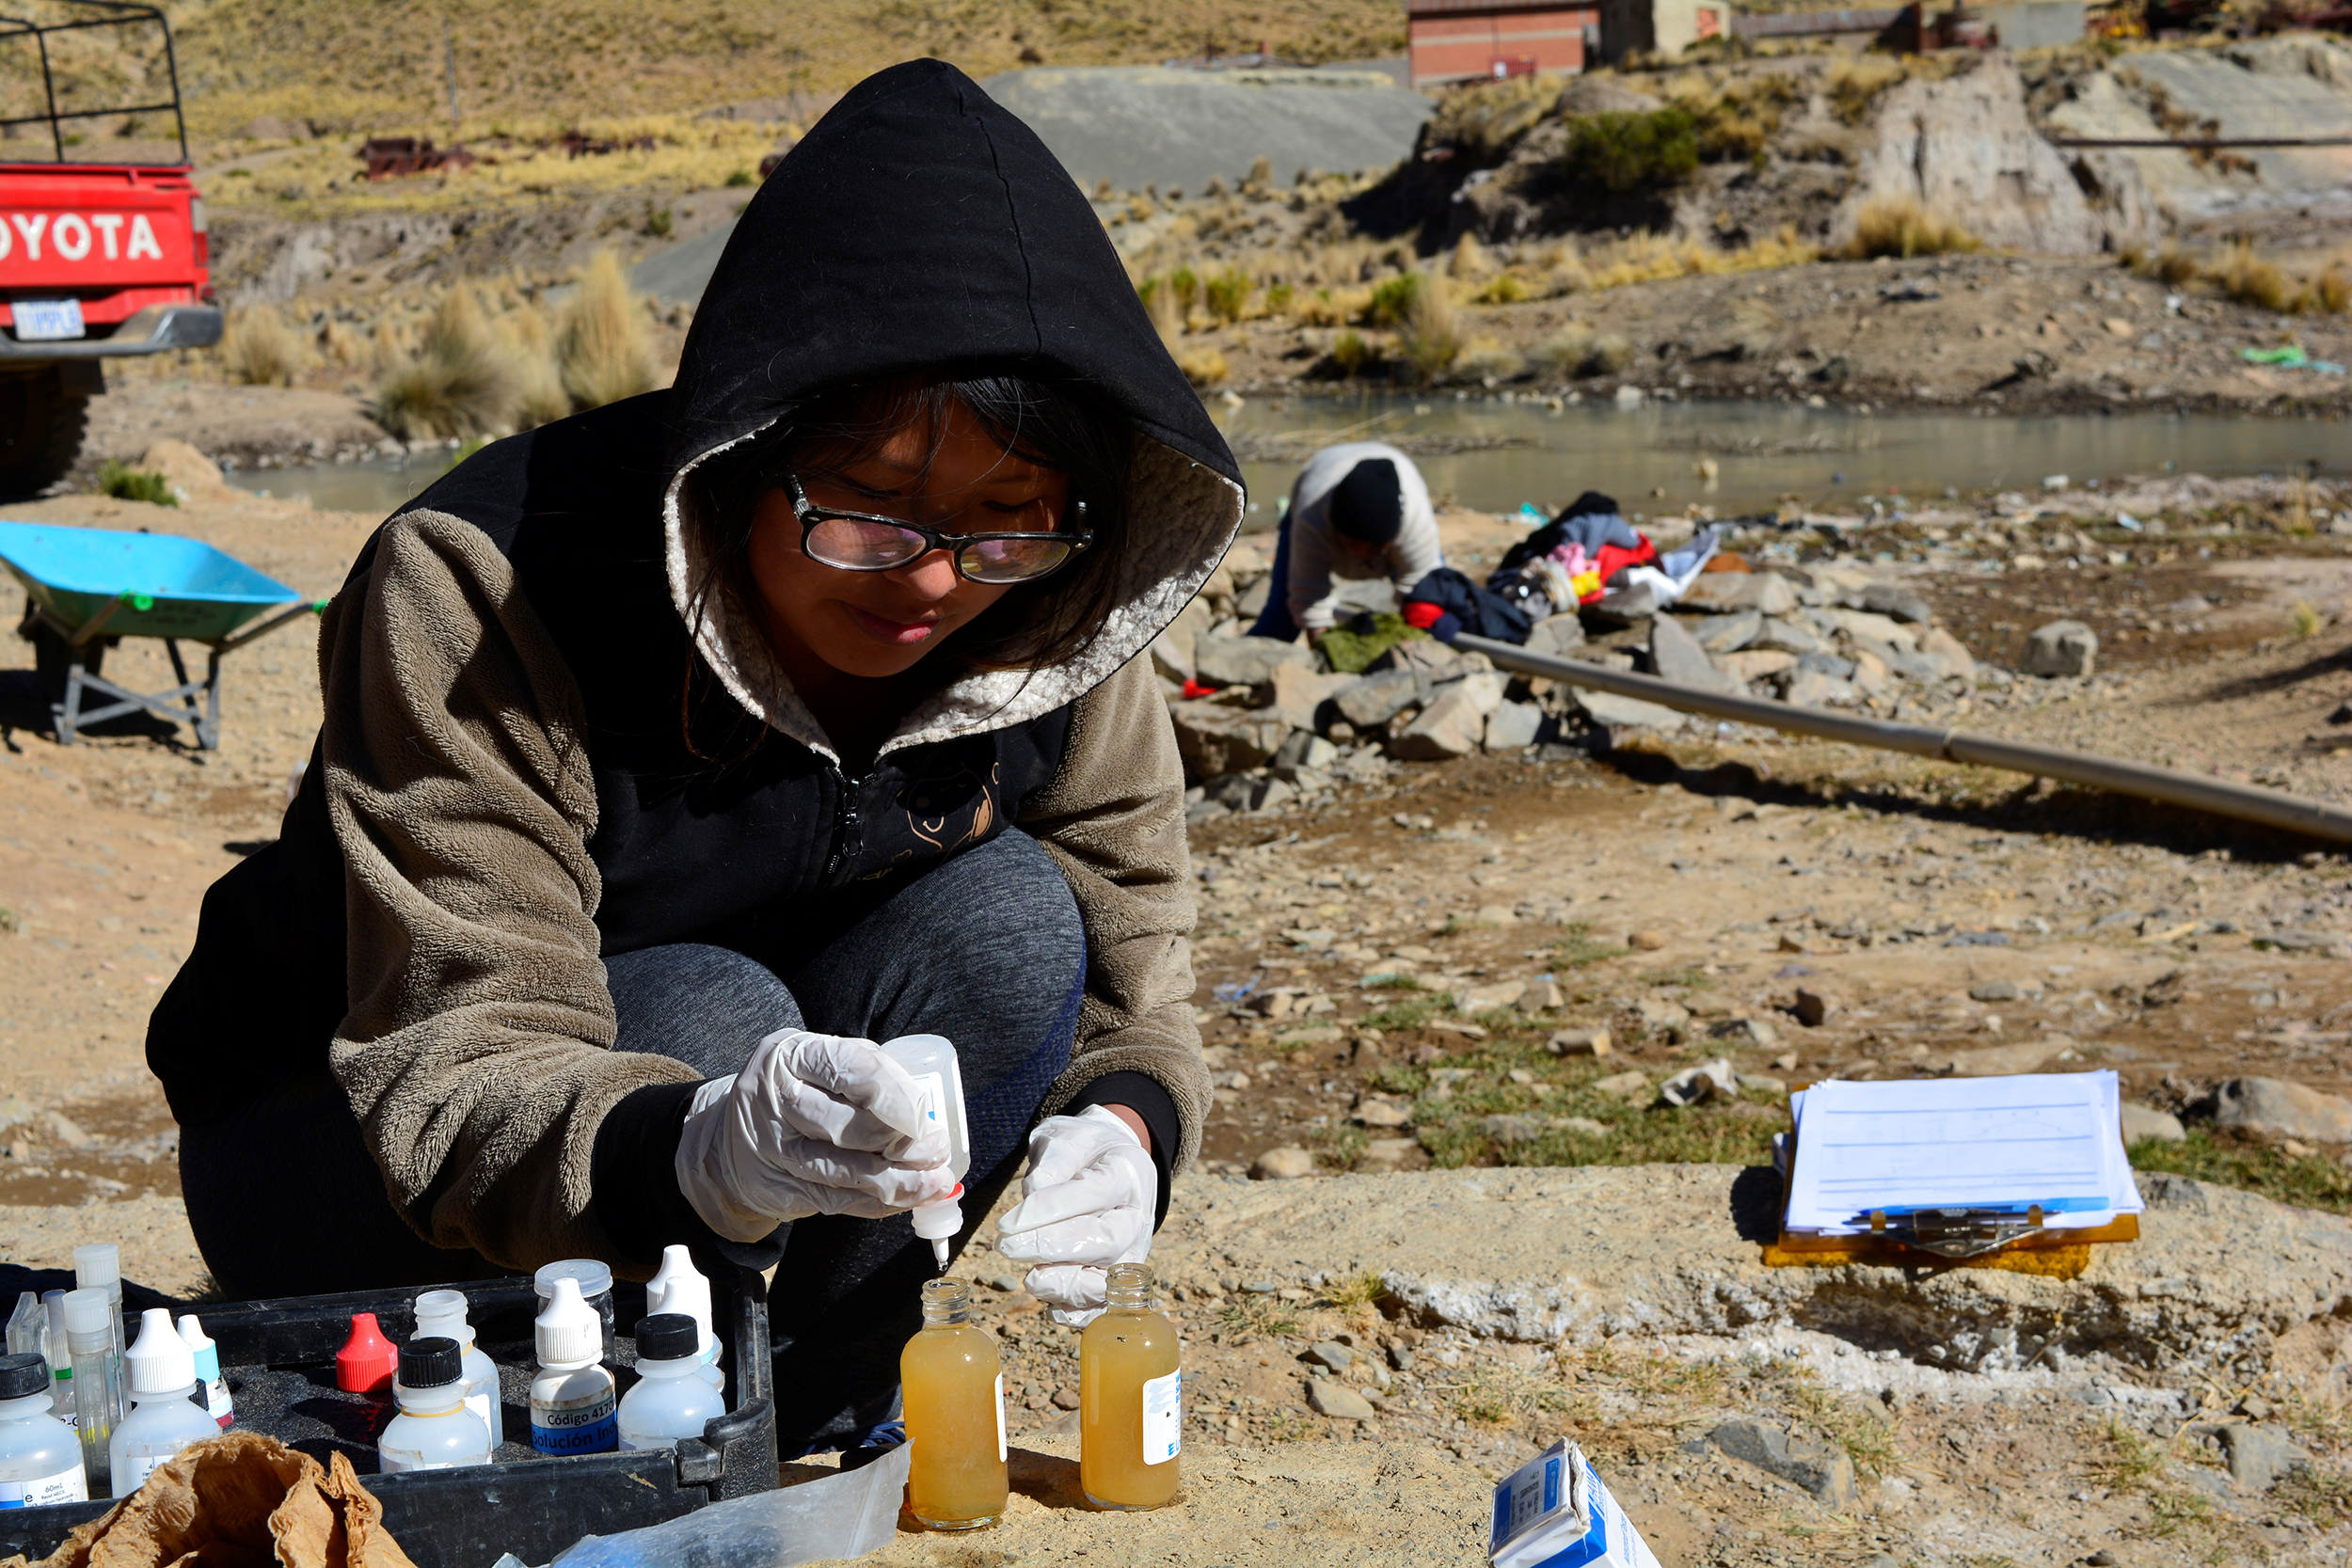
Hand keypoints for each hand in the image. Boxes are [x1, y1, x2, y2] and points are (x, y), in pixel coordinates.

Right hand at [673, 1029, 955, 1242]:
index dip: (896, 1097)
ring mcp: (772, 1146)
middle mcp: (775, 1098)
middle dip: (903, 1143)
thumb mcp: (826, 1063)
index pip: (852, 1070)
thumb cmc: (800, 1089)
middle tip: (938, 1149)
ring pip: (844, 1171)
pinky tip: (909, 1198)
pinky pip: (835, 1200)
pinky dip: (878, 1202)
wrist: (733, 1132)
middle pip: (849, 1126)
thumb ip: (872, 1077)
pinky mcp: (775, 1185)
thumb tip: (926, 1115)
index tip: (926, 1117)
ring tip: (936, 1182)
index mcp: (791, 1054)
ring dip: (899, 1182)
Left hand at [995, 1105, 1154, 1326]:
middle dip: (1050, 1249)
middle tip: (1007, 1247)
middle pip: (1105, 1242)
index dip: (1049, 1211)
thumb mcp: (1067, 1136)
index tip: (1008, 1222)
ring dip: (1063, 1286)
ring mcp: (1132, 1251)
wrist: (1111, 1161)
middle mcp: (1137, 1216)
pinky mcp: (1120, 1279)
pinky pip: (1104, 1307)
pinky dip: (1078, 1313)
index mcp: (1128, 1172)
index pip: (1094, 1194)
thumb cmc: (1083, 1149)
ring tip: (1031, 1278)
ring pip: (1107, 1281)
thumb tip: (1032, 1200)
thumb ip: (1053, 1162)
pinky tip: (1050, 1305)